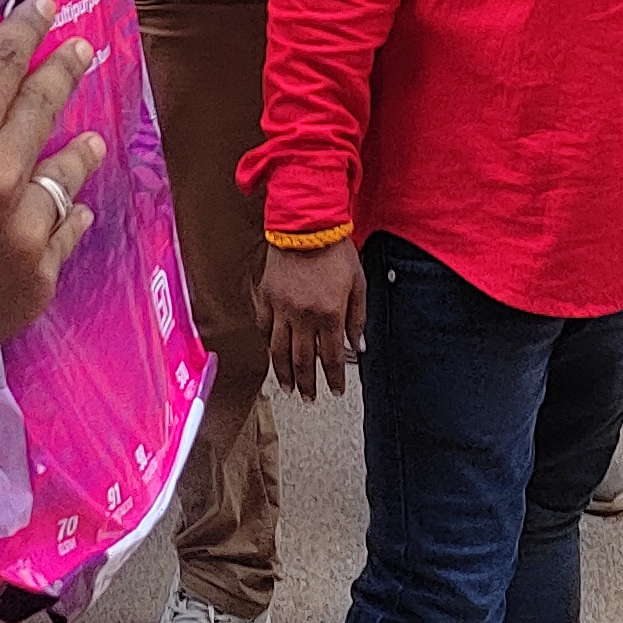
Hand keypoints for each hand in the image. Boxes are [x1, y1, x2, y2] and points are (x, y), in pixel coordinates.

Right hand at [0, 0, 104, 390]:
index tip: (45, 9)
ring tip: (89, 137)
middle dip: (61, 71)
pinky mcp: (36, 283)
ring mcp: (25, 235)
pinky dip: (66, 215)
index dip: (25, 31)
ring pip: (64, 174)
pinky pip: (64, 234)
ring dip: (76, 148)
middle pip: (41, 108)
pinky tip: (74, 206)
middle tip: (79, 50)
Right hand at [264, 235, 365, 399]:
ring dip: (285, 374)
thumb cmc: (336, 250)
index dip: (334, 377)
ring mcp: (281, 308)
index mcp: (329, 313)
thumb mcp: (358, 283)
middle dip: (308, 384)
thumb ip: (358, 317)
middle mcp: (303, 316)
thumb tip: (359, 346)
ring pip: (279, 351)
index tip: (336, 391)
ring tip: (289, 389)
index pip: (332, 357)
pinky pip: (263, 328)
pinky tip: (272, 355)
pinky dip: (267, 345)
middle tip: (310, 399)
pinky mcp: (266, 297)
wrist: (306, 224)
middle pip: (304, 361)